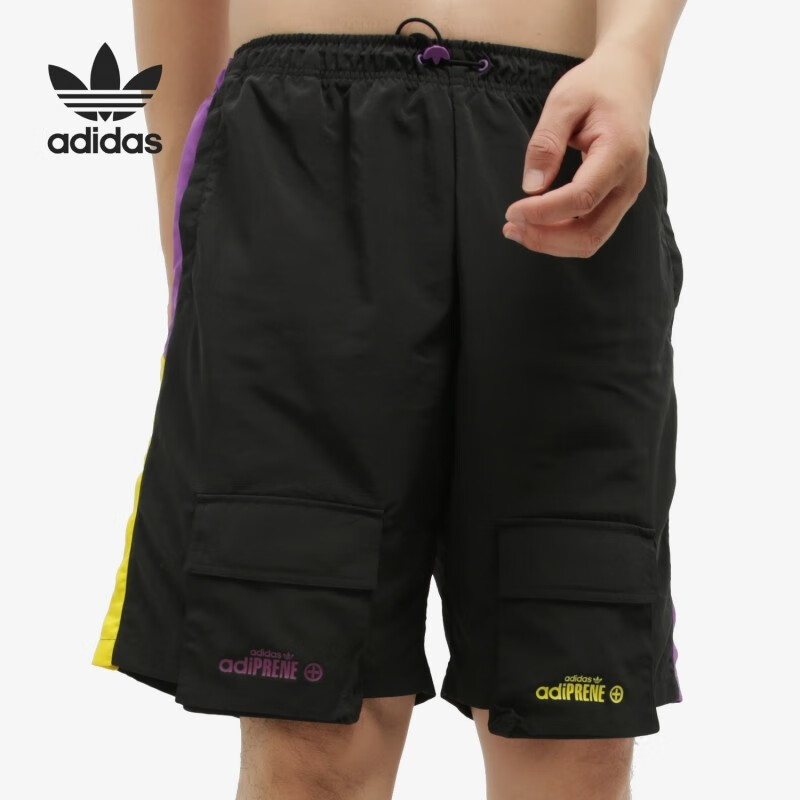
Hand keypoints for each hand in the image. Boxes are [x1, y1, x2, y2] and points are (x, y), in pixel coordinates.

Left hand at [503, 44, 656, 257]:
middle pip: (590, 233)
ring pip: (591, 239)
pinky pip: (592, 230)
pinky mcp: (618, 198)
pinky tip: (536, 224)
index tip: (512, 211)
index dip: (544, 212)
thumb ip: (546, 142)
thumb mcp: (564, 101)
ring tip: (517, 230)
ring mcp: (626, 193)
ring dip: (552, 242)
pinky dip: (562, 235)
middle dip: (546, 238)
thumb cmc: (597, 85)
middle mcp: (629, 180)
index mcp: (620, 153)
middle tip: (510, 227)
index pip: (581, 198)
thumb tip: (531, 188)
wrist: (630, 78)